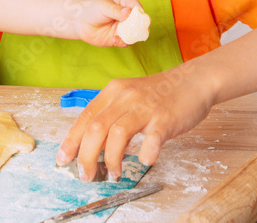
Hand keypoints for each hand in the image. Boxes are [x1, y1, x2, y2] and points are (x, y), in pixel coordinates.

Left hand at [55, 66, 214, 180]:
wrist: (193, 81)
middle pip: (96, 127)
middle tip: (86, 174)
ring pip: (118, 133)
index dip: (71, 140)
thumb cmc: (160, 94)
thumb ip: (111, 115)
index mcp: (114, 91)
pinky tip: (145, 160)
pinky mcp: (166, 118)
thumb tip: (90, 143)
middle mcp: (126, 97)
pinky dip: (146, 153)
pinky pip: (152, 139)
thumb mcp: (129, 97)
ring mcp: (146, 107)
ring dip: (111, 159)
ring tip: (114, 173)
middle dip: (86, 156)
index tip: (63, 159)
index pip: (85, 117)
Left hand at [76, 0, 141, 47]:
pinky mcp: (118, 38)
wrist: (80, 22)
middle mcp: (126, 17)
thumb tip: (128, 12)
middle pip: (139, 21)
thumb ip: (116, 10)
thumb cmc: (92, 9)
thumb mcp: (103, 6)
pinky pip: (125, 42)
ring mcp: (123, 28)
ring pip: (134, 33)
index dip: (140, 11)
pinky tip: (115, 40)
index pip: (136, 6)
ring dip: (133, 36)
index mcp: (124, 4)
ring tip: (124, 36)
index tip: (140, 15)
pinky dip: (123, 42)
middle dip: (141, 26)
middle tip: (140, 29)